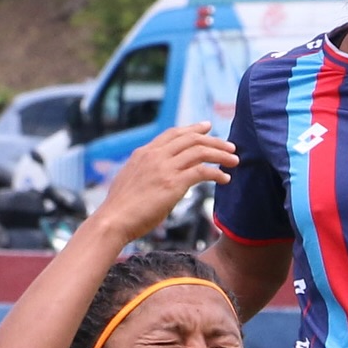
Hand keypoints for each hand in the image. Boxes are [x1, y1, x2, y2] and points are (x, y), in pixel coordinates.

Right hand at [98, 124, 237, 244]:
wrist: (113, 220)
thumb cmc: (120, 208)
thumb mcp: (131, 180)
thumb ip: (146, 172)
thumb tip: (159, 177)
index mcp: (144, 153)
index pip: (173, 133)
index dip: (193, 129)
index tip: (207, 127)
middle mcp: (155, 155)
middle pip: (191, 138)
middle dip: (214, 140)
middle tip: (230, 146)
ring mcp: (164, 168)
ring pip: (200, 151)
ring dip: (221, 154)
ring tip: (234, 160)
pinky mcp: (173, 183)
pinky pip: (202, 171)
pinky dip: (217, 173)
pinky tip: (225, 179)